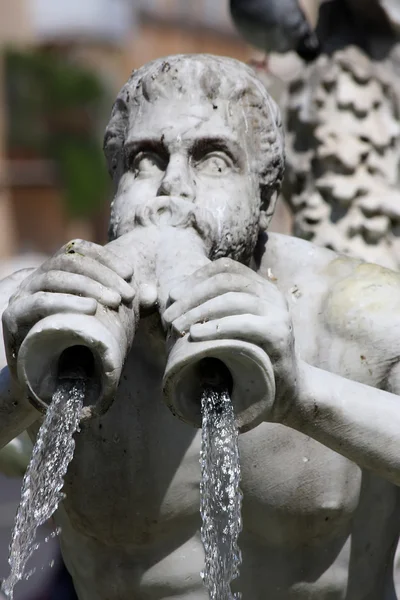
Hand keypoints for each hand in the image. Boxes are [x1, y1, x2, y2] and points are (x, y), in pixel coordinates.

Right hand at [2, 239, 134, 376]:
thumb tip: (151, 294)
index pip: (78, 250)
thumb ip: (126, 305)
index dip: (105, 257)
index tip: (130, 272)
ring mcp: (22, 296)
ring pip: (54, 278)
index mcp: (56, 274)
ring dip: (88, 286)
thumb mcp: (104, 321)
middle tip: (127, 294)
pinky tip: (89, 308)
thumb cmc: (75, 344)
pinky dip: (65, 302)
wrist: (40, 381)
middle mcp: (36, 279)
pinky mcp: (12, 318)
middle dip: (101, 274)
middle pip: (69, 261)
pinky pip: (38, 303)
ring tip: (114, 301)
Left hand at [162, 258, 298, 422]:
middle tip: (168, 317)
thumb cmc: (249, 360)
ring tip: (176, 326)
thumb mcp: (229, 329)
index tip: (173, 295)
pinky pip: (242, 323)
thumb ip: (210, 310)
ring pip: (232, 299)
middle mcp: (271, 295)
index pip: (225, 268)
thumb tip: (173, 294)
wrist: (285, 392)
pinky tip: (195, 335)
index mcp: (260, 288)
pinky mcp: (278, 334)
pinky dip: (215, 327)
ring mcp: (278, 313)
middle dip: (191, 297)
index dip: (196, 277)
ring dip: (198, 312)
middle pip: (225, 281)